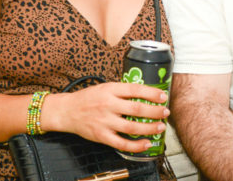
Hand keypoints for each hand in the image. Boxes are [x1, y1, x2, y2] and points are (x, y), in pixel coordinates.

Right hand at [47, 82, 169, 152]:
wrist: (67, 111)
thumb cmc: (88, 98)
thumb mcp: (105, 87)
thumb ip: (122, 91)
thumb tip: (145, 93)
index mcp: (110, 90)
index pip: (135, 90)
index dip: (151, 93)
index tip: (163, 96)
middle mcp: (108, 105)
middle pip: (136, 109)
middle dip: (155, 111)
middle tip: (165, 112)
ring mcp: (105, 121)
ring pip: (132, 127)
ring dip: (149, 128)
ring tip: (160, 127)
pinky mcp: (101, 136)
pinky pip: (121, 143)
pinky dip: (136, 145)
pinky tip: (146, 143)